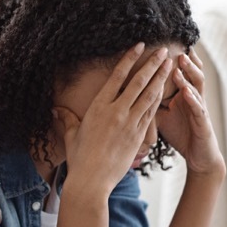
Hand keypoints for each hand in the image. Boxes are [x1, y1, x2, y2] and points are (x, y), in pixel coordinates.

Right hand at [55, 44, 171, 195]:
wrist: (91, 181)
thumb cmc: (79, 158)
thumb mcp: (72, 135)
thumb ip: (67, 119)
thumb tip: (56, 110)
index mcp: (99, 107)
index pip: (117, 76)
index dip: (129, 59)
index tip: (140, 46)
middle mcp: (116, 112)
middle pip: (138, 82)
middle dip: (152, 65)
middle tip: (164, 51)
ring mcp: (129, 124)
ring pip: (149, 96)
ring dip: (161, 79)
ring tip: (170, 65)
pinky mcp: (138, 136)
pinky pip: (151, 113)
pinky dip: (159, 100)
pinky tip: (165, 90)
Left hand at [156, 49, 224, 175]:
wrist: (199, 156)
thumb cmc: (181, 134)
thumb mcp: (162, 115)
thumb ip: (151, 101)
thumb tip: (130, 91)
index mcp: (182, 95)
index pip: (177, 73)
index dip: (171, 60)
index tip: (160, 45)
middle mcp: (193, 98)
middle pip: (188, 74)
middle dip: (181, 59)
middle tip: (171, 45)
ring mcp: (199, 108)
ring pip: (196, 86)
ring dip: (188, 73)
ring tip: (180, 62)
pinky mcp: (203, 122)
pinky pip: (198, 108)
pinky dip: (192, 99)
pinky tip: (186, 91)